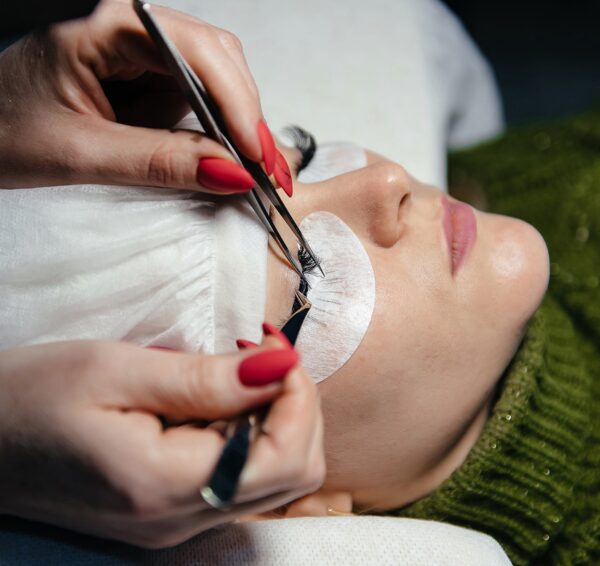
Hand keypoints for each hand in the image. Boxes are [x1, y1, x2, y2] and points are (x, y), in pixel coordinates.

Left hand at [0, 0, 277, 191]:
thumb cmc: (0, 131)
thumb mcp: (81, 153)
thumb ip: (159, 162)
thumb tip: (231, 174)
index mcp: (108, 25)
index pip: (197, 51)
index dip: (237, 104)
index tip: (257, 156)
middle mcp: (132, 32)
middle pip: (218, 61)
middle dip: (246, 118)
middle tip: (266, 171)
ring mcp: (142, 58)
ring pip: (215, 82)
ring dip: (236, 128)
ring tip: (252, 172)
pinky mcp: (145, 84)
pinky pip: (196, 103)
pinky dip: (216, 135)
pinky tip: (225, 159)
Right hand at [0, 336, 323, 547]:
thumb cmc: (28, 398)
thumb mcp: (115, 369)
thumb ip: (206, 377)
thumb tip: (280, 367)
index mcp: (166, 488)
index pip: (286, 457)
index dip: (299, 397)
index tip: (276, 347)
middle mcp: (180, 521)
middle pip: (292, 473)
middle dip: (294, 405)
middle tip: (261, 354)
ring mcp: (176, 523)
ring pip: (274, 477)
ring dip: (274, 417)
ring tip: (235, 372)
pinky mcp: (169, 512)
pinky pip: (240, 477)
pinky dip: (248, 433)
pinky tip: (216, 399)